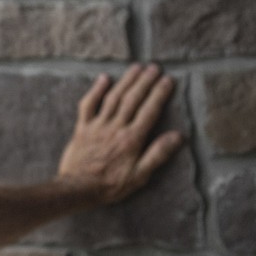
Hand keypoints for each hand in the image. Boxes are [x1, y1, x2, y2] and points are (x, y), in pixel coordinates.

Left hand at [58, 64, 182, 204]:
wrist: (77, 188)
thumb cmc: (110, 185)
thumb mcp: (139, 176)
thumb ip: (157, 154)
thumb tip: (178, 136)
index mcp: (132, 139)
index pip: (149, 111)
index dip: (159, 94)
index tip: (168, 80)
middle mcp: (115, 127)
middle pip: (132, 99)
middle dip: (145, 82)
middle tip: (154, 67)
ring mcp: (97, 125)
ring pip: (113, 98)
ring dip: (126, 81)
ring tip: (136, 68)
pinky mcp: (82, 128)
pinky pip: (88, 105)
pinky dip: (95, 90)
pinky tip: (104, 78)